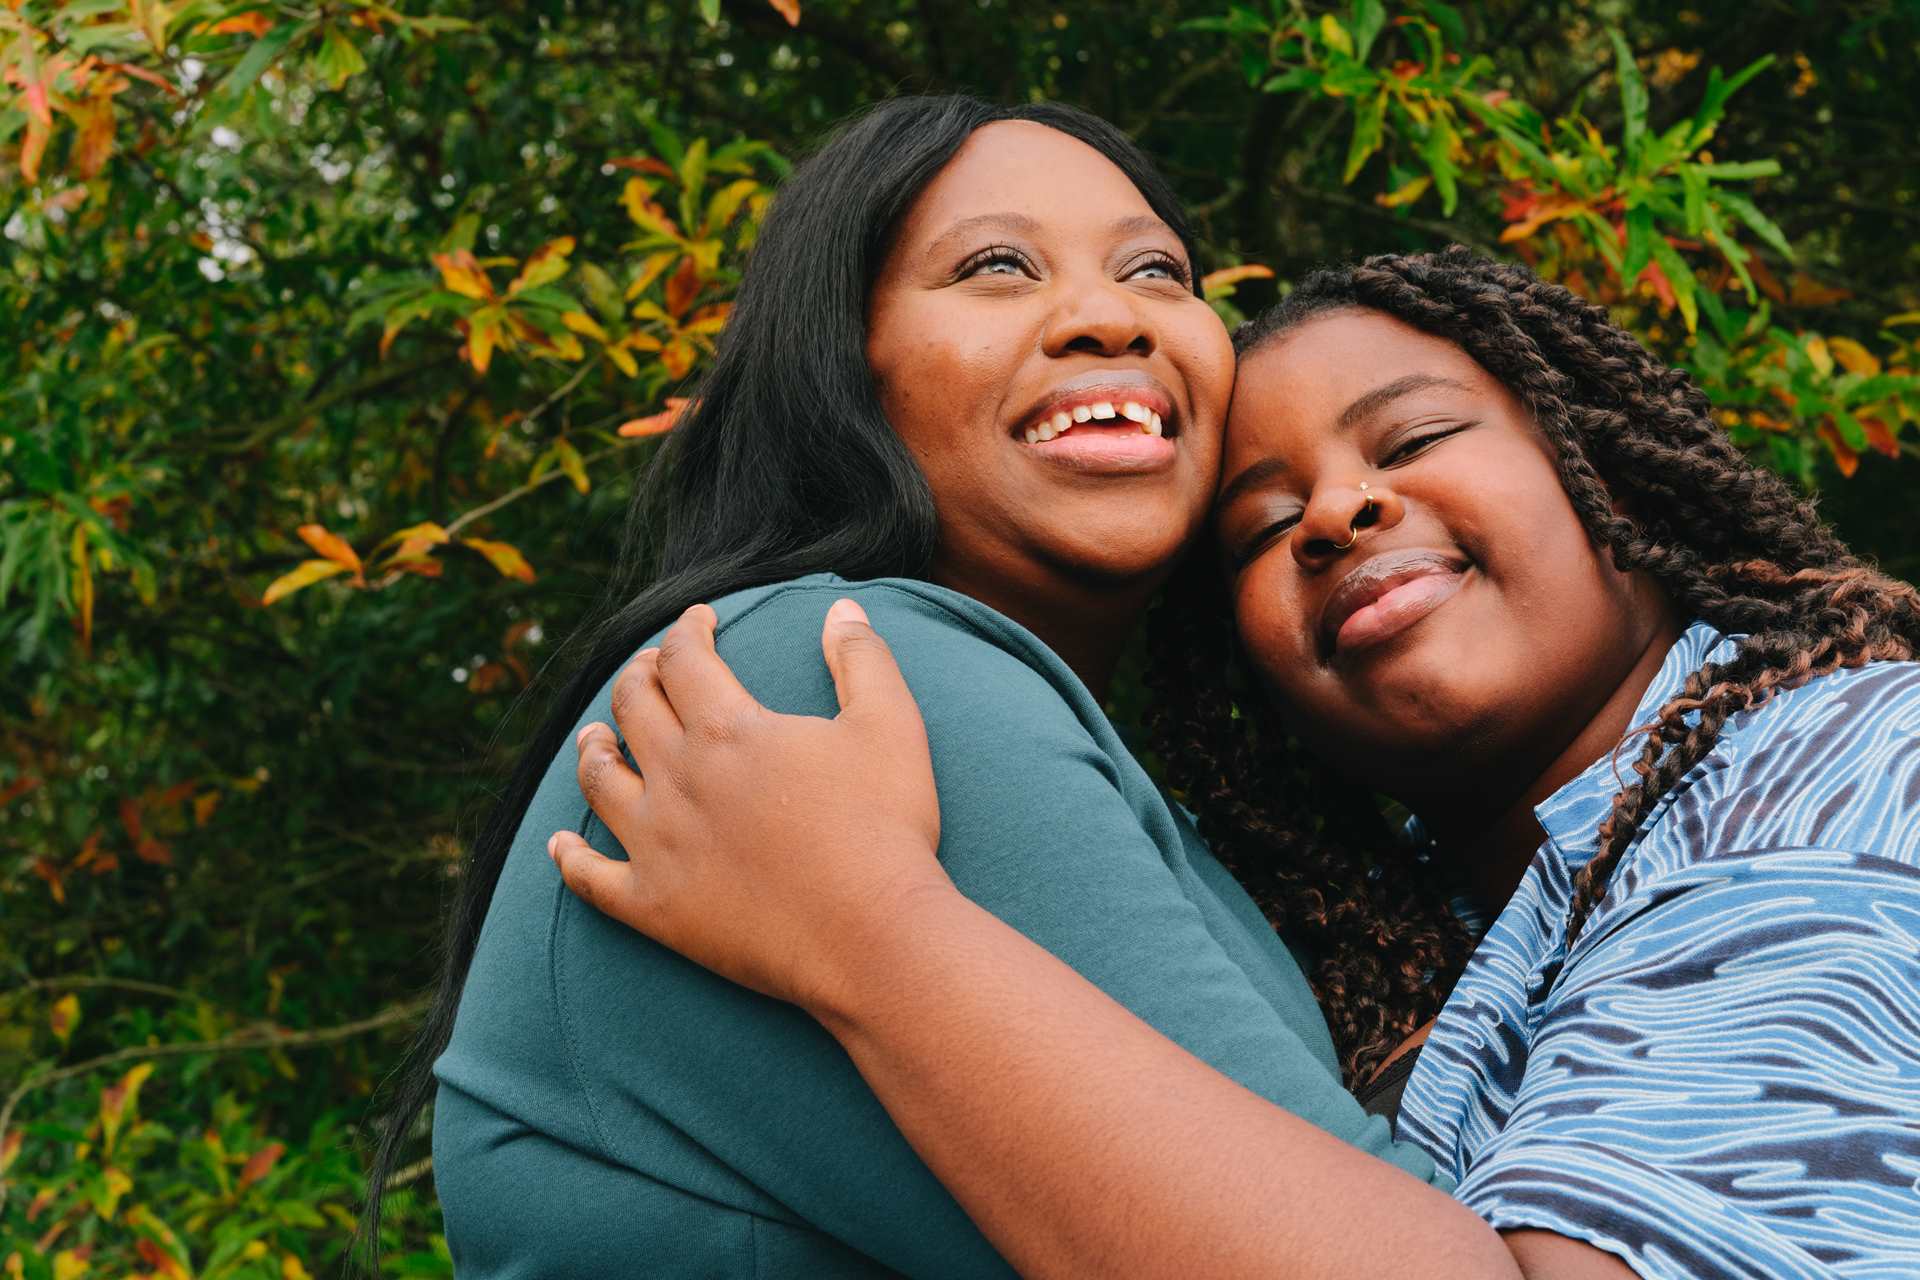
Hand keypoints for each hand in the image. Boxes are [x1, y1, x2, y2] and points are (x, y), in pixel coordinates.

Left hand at [548, 598, 952, 1016]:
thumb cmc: (885, 828)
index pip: (683, 658)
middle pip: (633, 708)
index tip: (699, 621)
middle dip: (639, 677)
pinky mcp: (655, 908)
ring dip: (594, 750)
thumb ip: (863, 659)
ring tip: (595, 737)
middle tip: (651, 669)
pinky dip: (570, 858)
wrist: (870, 936)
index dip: (687, 631)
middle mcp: (678, 778)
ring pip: (599, 782)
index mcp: (727, 729)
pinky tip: (559, 845)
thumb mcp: (891, 726)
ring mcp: (658, 845)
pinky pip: (591, 878)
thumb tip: (842, 609)